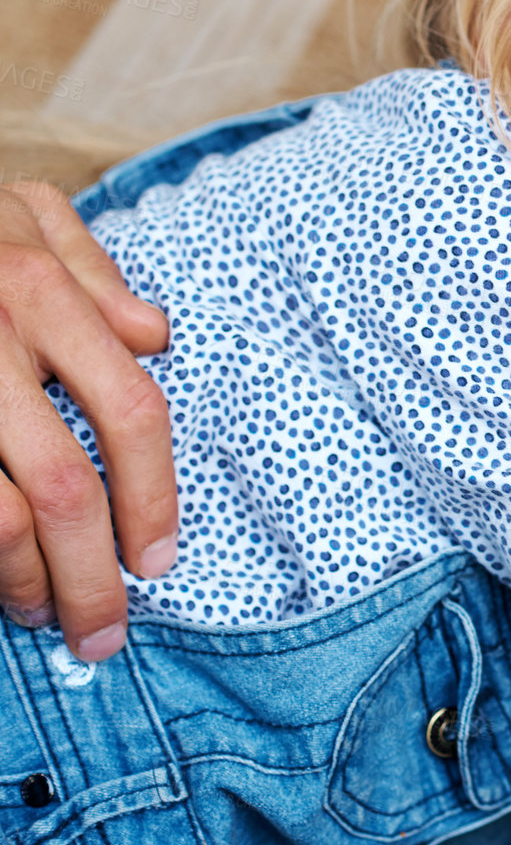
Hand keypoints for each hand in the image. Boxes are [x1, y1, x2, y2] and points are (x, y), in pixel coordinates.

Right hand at [0, 180, 176, 658]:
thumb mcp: (17, 213)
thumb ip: (89, 270)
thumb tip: (154, 335)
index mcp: (35, 290)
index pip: (130, 411)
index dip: (155, 497)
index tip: (158, 560)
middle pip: (65, 489)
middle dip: (92, 577)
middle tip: (104, 631)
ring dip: (24, 584)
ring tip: (39, 612)